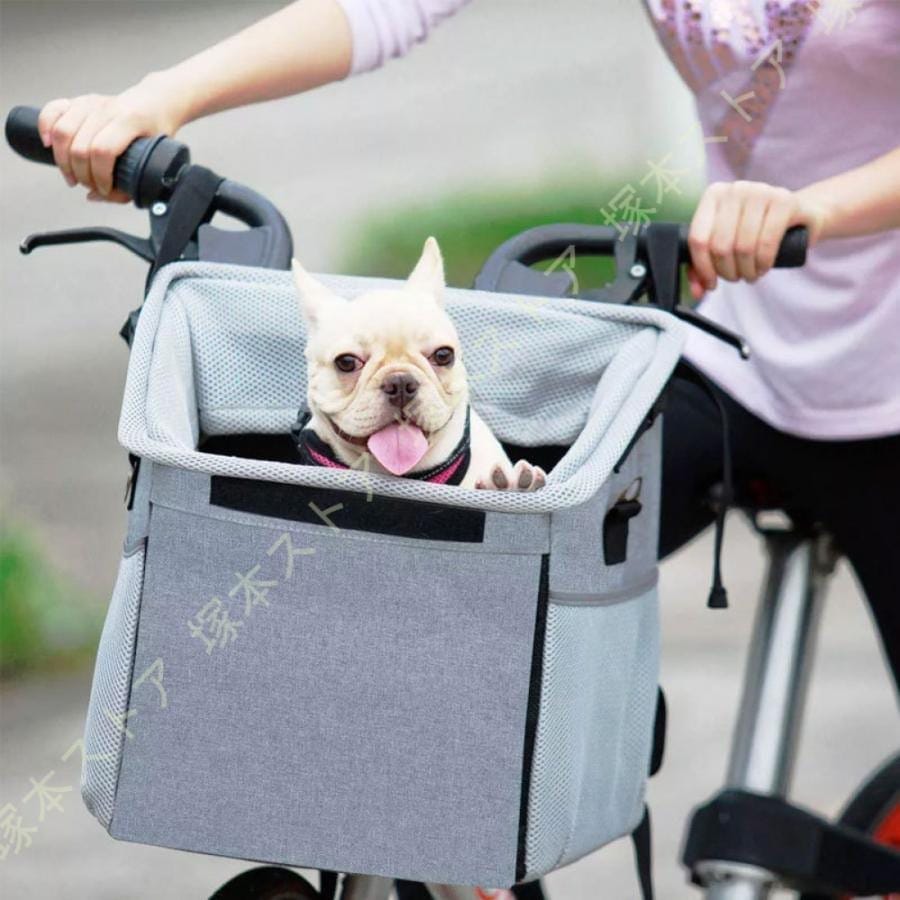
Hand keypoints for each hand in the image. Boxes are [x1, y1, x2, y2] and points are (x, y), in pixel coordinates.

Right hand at [37, 73, 187, 202]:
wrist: (156, 102)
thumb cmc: (157, 132)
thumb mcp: (156, 158)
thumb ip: (132, 182)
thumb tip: (96, 197)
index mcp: (131, 121)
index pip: (103, 151)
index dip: (99, 176)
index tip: (105, 189)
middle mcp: (108, 108)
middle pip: (80, 146)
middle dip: (82, 174)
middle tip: (89, 186)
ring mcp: (91, 102)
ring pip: (63, 131)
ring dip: (63, 161)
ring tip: (72, 176)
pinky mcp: (79, 100)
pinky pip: (53, 110)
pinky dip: (45, 128)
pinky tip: (48, 145)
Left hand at [687, 180, 828, 298]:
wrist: (800, 213)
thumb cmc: (757, 230)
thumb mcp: (727, 244)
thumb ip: (704, 266)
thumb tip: (696, 292)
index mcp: (714, 195)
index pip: (698, 238)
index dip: (703, 268)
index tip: (711, 283)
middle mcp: (735, 189)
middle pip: (720, 245)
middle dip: (727, 271)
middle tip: (736, 277)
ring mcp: (761, 191)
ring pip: (743, 247)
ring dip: (746, 270)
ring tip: (750, 274)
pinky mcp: (785, 201)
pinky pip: (766, 243)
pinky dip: (763, 263)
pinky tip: (763, 268)